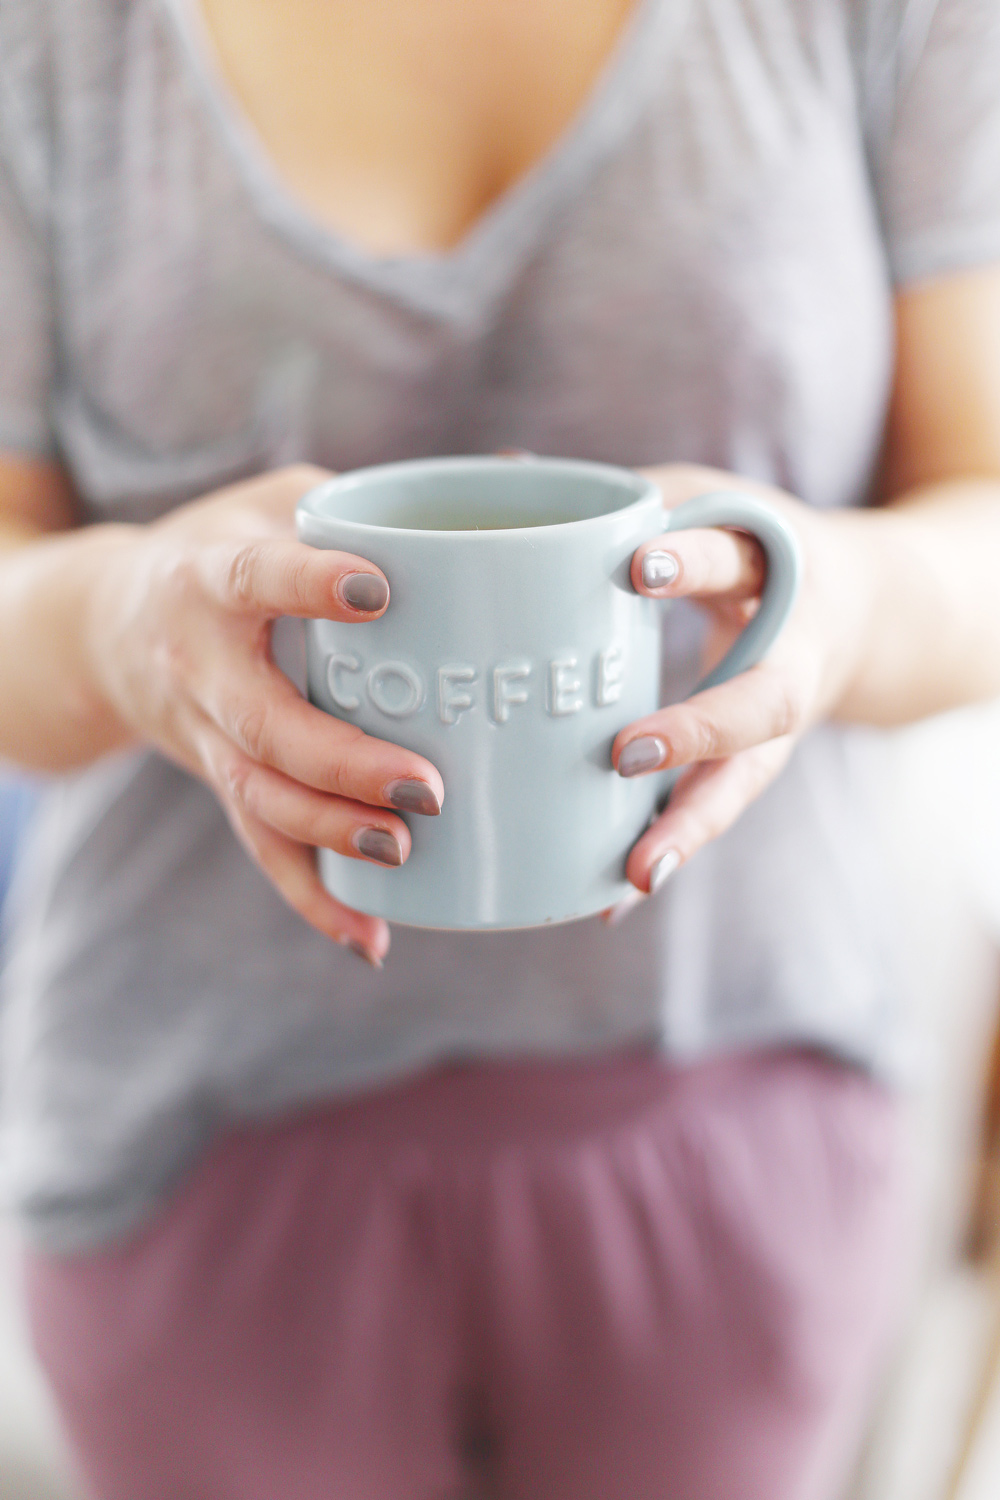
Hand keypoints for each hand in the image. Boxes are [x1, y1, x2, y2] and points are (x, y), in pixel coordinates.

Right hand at [83, 465, 444, 965]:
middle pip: (265, 726)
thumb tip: (523, 474)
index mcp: (213, 577)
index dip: (306, 586)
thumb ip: (376, 499)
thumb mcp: (281, 500)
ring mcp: (207, 735)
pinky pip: (262, 848)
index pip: (254, 578)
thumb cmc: (227, 550)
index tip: (375, 590)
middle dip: (341, 762)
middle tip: (426, 785)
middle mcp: (201, 665)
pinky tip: (371, 938)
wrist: (116, 627)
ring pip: (260, 798)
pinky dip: (313, 898)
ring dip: (330, 833)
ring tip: (403, 851)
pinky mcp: (222, 782)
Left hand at [606, 464, 874, 919]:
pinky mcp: (755, 765)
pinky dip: (671, 851)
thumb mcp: (706, 498)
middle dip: (699, 730)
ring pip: (745, 782)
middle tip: (626, 754)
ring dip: (691, 829)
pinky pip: (715, 813)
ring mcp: (778, 722)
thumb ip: (625, 497)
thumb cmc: (752, 545)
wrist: (855, 610)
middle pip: (760, 702)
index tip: (634, 567)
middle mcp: (787, 653)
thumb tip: (506, 475)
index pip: (732, 556)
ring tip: (641, 874)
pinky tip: (616, 898)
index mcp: (771, 569)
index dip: (689, 560)